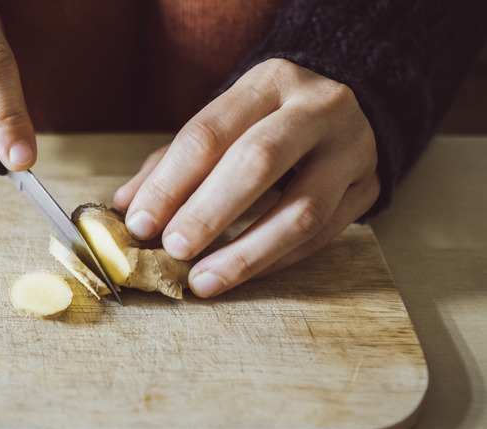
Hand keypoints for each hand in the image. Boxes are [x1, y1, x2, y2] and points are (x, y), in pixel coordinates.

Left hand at [114, 59, 379, 297]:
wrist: (345, 107)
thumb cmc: (267, 119)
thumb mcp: (223, 122)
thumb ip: (172, 162)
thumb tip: (126, 205)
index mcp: (269, 82)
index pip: (210, 132)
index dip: (170, 182)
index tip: (140, 222)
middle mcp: (317, 108)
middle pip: (259, 160)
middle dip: (209, 212)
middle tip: (173, 249)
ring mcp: (351, 149)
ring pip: (302, 209)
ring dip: (247, 252)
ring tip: (203, 280)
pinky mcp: (368, 188)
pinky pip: (322, 236)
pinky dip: (275, 261)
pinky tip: (240, 274)